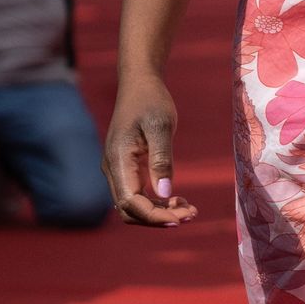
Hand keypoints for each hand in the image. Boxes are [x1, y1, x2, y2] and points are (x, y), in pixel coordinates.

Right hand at [104, 71, 196, 227]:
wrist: (139, 85)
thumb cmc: (152, 101)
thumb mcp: (161, 126)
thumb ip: (162, 159)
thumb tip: (164, 193)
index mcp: (118, 160)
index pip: (131, 202)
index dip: (155, 216)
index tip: (182, 217)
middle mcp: (113, 169)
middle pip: (130, 211)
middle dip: (159, 218)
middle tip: (191, 213)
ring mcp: (117, 171)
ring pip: (133, 207)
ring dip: (159, 213)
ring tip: (189, 209)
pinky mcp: (126, 170)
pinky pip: (137, 196)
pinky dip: (156, 203)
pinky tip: (177, 199)